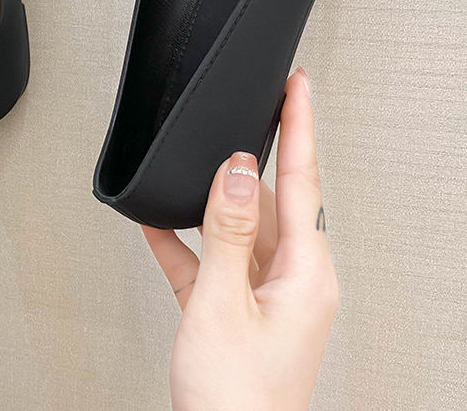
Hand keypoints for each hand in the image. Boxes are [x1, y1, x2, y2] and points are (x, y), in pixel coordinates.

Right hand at [143, 68, 337, 410]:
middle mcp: (294, 280)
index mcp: (306, 275)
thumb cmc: (236, 403)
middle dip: (262, 151)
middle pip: (276, 198)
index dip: (300, 127)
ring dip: (216, 197)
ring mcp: (266, 295)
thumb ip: (230, 233)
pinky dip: (187, 241)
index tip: (298, 86)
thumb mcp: (224, 305)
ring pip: (242, 227)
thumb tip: (238, 171)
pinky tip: (161, 222)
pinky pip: (212, 261)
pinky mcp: (236, 311)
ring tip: (202, 158)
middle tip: (259, 105)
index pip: (302, 181)